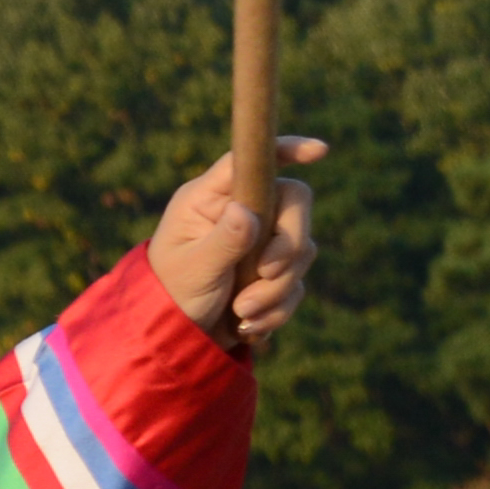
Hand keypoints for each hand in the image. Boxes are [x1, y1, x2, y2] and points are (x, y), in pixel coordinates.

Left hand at [155, 136, 325, 353]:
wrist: (173, 339)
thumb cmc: (170, 296)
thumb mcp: (193, 269)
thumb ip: (223, 241)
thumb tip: (246, 212)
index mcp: (210, 198)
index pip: (251, 160)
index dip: (287, 149)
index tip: (320, 151)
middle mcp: (240, 212)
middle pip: (294, 204)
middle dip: (288, 244)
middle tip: (266, 273)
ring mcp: (260, 242)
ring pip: (301, 250)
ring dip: (276, 289)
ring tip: (241, 313)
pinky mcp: (272, 273)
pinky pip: (296, 285)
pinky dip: (276, 310)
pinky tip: (246, 327)